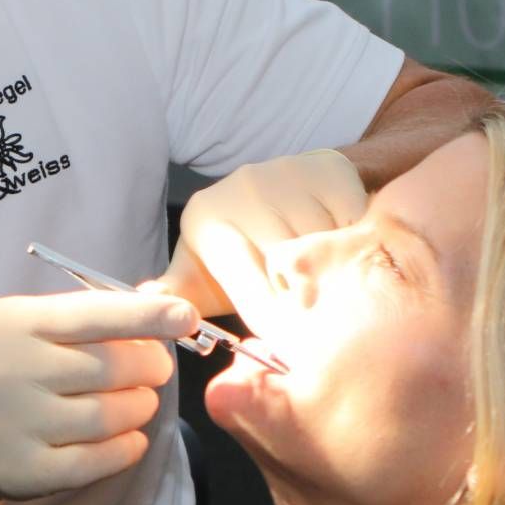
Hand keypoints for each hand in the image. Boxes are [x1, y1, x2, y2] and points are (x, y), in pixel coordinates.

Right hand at [0, 289, 194, 499]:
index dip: (144, 316)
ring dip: (139, 410)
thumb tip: (168, 306)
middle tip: (154, 372)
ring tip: (138, 404)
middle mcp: (8, 370)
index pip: (91, 314)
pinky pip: (95, 462)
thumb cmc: (18, 366)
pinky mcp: (22, 469)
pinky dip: (125, 450)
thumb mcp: (39, 325)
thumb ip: (97, 315)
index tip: (187, 317)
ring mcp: (11, 423)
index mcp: (15, 322)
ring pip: (106, 417)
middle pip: (107, 368)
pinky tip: (130, 440)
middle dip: (148, 369)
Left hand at [156, 149, 365, 324]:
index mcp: (207, 221)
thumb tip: (145, 300)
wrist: (288, 190)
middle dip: (303, 300)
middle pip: (288, 271)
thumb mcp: (205, 276)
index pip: (248, 287)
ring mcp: (289, 175)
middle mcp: (243, 189)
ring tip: (332, 288)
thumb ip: (178, 297)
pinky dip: (359, 250)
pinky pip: (354, 227)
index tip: (287, 334)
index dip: (272, 318)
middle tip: (316, 319)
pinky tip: (350, 257)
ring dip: (336, 277)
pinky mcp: (330, 170)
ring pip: (324, 250)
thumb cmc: (242, 249)